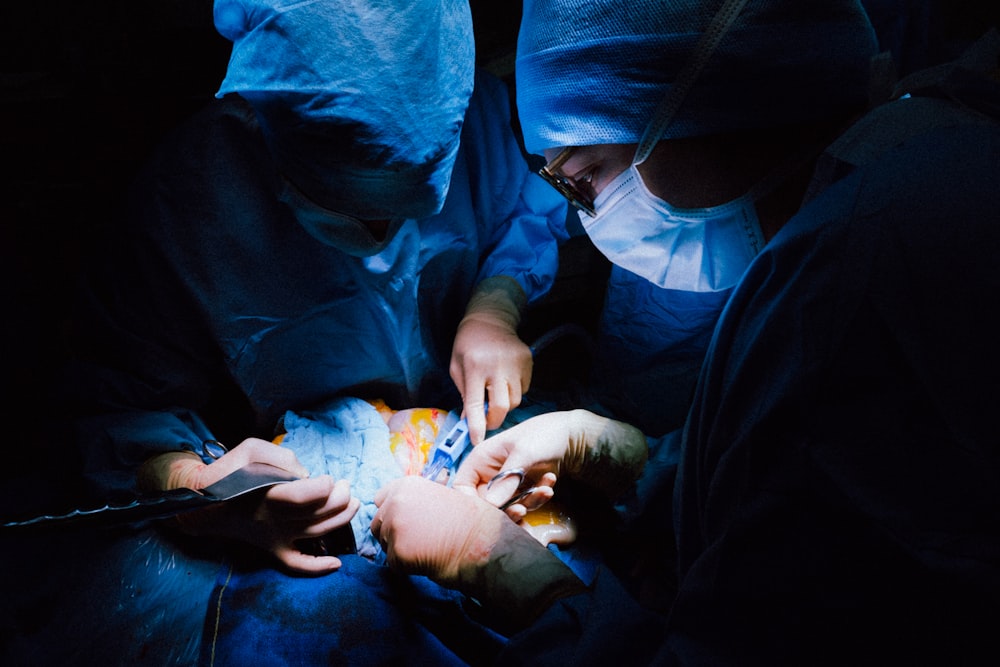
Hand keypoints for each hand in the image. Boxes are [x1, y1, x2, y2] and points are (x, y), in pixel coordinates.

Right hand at [139, 438, 360, 574]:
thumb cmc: (229, 472)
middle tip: (346, 486)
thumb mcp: (252, 450)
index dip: (325, 486)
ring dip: (341, 520)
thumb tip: (306, 474)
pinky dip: (316, 568)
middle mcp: (274, 520)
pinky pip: (295, 564)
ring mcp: (274, 537)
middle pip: (318, 514)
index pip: (306, 496)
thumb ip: (283, 457)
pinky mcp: (272, 547)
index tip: (326, 477)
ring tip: (353, 504)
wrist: (202, 502)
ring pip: (316, 534)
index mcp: (268, 495)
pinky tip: (337, 564)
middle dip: (341, 498)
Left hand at [371, 476, 507, 586]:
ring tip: (426, 549)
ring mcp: (395, 527)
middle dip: (393, 534)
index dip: (393, 513)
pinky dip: (406, 567)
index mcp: (406, 485)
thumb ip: (416, 499)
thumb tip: (398, 508)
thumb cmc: (470, 520)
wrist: (483, 542)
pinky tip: (427, 560)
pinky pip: (393, 564)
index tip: (409, 522)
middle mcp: (396, 502)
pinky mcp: (397, 553)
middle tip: (419, 540)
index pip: (379, 500)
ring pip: (384, 545)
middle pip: (378, 524)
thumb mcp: (441, 495)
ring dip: (399, 550)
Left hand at [450, 276, 530, 443]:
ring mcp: (516, 363)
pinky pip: (524, 389)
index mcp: (475, 367)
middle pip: (502, 407)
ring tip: (495, 395)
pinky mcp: (528, 361)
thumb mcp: (457, 367)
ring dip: (504, 405)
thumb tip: (469, 422)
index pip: (476, 404)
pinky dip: (514, 392)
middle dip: (494, 421)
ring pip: (515, 401)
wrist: (490, 319)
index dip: (477, 426)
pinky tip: (505, 381)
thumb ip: (464, 394)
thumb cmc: (468, 344)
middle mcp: (497, 366)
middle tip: (487, 422)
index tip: (476, 441)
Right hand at [454, 410, 647, 509]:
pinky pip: (524, 502)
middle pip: (485, 503)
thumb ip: (506, 480)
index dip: (469, 504)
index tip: (487, 513)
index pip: (461, 487)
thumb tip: (489, 506)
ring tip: (545, 491)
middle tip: (522, 508)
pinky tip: (550, 483)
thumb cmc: (543, 434)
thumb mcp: (524, 454)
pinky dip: (538, 497)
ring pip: (507, 507)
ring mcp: (506, 482)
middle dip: (505, 508)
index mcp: (481, 459)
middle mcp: (490, 473)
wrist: (572, 436)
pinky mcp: (523, 489)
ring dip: (527, 502)